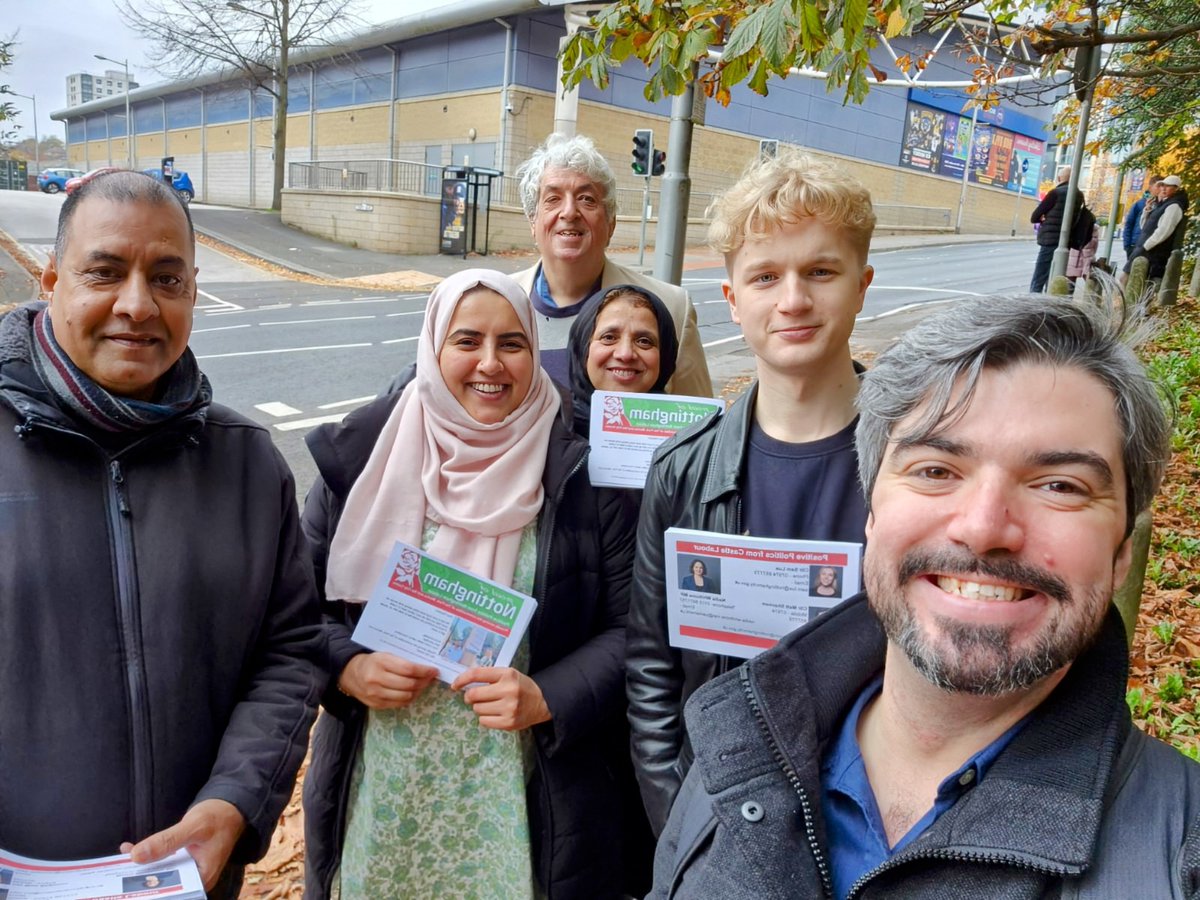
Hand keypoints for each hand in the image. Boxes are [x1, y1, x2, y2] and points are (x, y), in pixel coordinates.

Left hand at [121, 799, 244, 891]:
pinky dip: (146, 857)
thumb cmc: (218, 816)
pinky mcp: (181, 860)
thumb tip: (136, 856)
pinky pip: (160, 863)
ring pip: (159, 873)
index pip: (171, 892)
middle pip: (163, 885)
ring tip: (116, 865)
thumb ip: (166, 842)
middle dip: (140, 881)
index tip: (127, 889)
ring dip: (140, 868)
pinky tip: (129, 850)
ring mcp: (187, 869)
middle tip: (115, 877)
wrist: (230, 805)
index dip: (150, 892)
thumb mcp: (193, 827)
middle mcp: (194, 879)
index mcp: (201, 878)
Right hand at [338, 651, 438, 708]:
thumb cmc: (373, 662)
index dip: (424, 671)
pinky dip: (410, 698)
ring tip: (424, 684)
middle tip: (431, 677)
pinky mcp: (376, 704)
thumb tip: (425, 665)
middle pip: (408, 684)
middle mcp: (376, 679)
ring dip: (419, 691)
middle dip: (424, 681)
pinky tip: (414, 691)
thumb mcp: (385, 654)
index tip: (433, 670)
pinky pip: (399, 704)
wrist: (350, 674)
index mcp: (380, 662)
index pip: (408, 668)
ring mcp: (375, 694)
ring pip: (405, 696)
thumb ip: (402, 660)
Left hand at [451, 666, 550, 730]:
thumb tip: (463, 683)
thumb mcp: (508, 674)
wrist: (542, 702)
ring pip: (478, 709)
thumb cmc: (520, 686)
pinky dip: (485, 718)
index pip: (477, 674)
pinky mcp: (508, 722)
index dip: (461, 679)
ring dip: (479, 707)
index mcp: (507, 674)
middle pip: (474, 695)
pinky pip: (484, 721)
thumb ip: (489, 676)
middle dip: (469, 697)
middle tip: (473, 698)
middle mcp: (508, 690)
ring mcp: (509, 708)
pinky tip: (494, 714)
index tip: (455, 685)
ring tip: (491, 705)